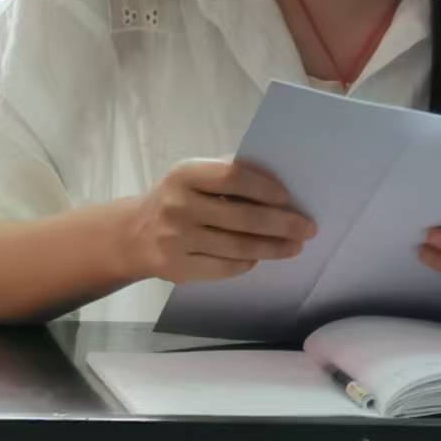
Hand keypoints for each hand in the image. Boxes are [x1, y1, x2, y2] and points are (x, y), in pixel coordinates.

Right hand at [121, 159, 314, 285]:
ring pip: (237, 247)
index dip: (264, 187)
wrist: (133, 234)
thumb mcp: (193, 176)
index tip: (288, 197)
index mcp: (185, 174)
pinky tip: (260, 256)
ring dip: (272, 248)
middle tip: (308, 228)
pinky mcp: (177, 268)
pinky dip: (247, 262)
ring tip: (294, 246)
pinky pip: (224, 267)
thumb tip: (278, 180)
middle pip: (242, 217)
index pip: (233, 177)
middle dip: (281, 224)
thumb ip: (227, 173)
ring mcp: (177, 240)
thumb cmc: (178, 198)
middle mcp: (178, 206)